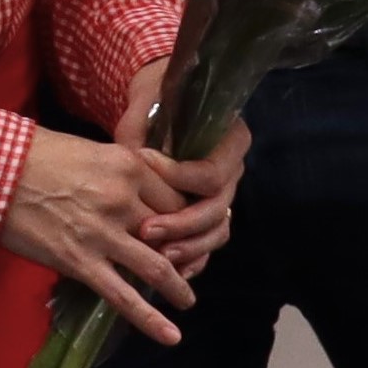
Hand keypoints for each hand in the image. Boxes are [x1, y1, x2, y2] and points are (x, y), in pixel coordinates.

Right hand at [2, 126, 199, 344]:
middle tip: (191, 266)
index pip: (177, 198)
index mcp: (130, 166)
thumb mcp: (92, 150)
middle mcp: (124, 199)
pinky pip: (123, 297)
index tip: (188, 230)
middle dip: (187, 252)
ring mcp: (103, 233)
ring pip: (158, 266)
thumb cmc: (35, 154)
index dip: (186, 218)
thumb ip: (123, 172)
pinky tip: (170, 336)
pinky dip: (151, 319)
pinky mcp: (80, 262)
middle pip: (174, 232)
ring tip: (187, 301)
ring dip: (178, 287)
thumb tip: (141, 193)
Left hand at [121, 55, 251, 284]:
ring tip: (157, 256)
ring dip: (188, 247)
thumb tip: (134, 160)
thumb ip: (141, 131)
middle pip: (218, 209)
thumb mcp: (146, 105)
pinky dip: (193, 259)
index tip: (143, 167)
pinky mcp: (209, 216)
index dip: (180, 178)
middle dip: (182, 224)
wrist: (162, 100)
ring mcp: (224, 196)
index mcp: (230, 140)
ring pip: (217, 231)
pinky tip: (171, 269)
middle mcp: (234, 171)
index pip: (213, 172)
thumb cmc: (156, 99)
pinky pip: (208, 244)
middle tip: (146, 230)